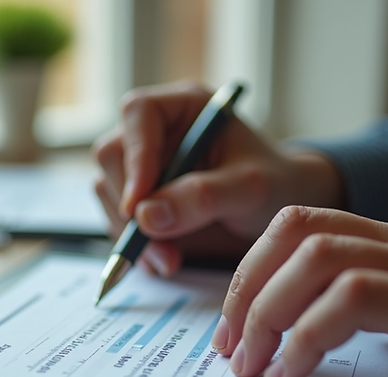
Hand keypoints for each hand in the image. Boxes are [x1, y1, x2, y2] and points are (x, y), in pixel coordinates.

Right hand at [93, 81, 345, 275]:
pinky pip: (116, 218)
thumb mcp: (250, 189)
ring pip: (107, 191)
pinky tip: (163, 259)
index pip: (139, 114)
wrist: (280, 211)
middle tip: (156, 245)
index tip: (140, 203)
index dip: (135, 156)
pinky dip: (134, 246)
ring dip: (130, 232)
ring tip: (169, 259)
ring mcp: (143, 164)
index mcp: (185, 107)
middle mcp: (157, 131)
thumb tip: (145, 216)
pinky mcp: (139, 197)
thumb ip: (202, 198)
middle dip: (128, 206)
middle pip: (112, 156)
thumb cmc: (275, 184)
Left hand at [211, 206, 387, 376]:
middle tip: (230, 346)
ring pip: (318, 259)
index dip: (250, 268)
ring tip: (254, 363)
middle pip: (297, 233)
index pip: (298, 225)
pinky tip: (292, 372)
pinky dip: (308, 338)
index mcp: (384, 238)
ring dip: (268, 314)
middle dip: (247, 291)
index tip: (228, 322)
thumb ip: (352, 301)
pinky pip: (353, 300)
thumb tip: (279, 333)